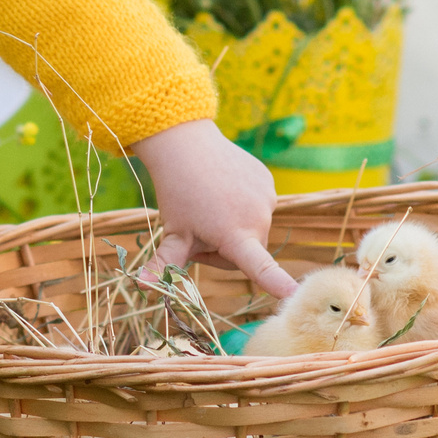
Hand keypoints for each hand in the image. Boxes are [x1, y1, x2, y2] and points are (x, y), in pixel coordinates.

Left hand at [132, 118, 296, 298]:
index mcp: (234, 235)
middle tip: (199, 230)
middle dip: (226, 249)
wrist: (185, 144)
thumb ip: (165, 264)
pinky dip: (242, 203)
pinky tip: (223, 189)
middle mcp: (257, 217)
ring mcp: (266, 197)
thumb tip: (144, 286)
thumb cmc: (177, 194)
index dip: (276, 282)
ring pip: (253, 229)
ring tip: (211, 204)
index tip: (293, 293)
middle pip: (248, 253)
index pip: (259, 266)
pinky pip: (258, 205)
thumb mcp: (172, 233)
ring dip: (235, 226)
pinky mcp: (268, 180)